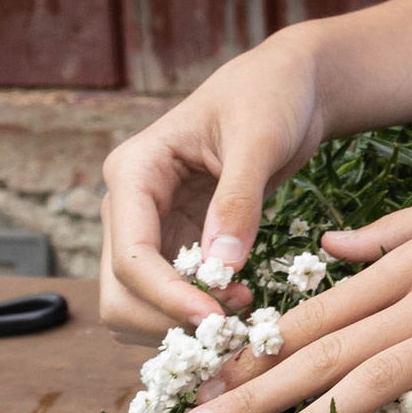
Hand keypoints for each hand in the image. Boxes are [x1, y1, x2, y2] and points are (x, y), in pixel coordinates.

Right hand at [98, 37, 326, 335]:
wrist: (290, 87)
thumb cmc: (270, 96)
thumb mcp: (259, 139)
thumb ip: (238, 201)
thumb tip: (222, 267)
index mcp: (134, 170)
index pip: (131, 255)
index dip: (166, 297)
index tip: (214, 321)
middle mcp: (129, 204)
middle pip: (121, 291)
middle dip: (168, 318)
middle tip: (230, 326)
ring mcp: (149, 226)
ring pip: (138, 303)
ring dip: (181, 321)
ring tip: (241, 307)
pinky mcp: (176, 241)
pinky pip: (169, 295)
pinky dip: (196, 311)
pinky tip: (238, 299)